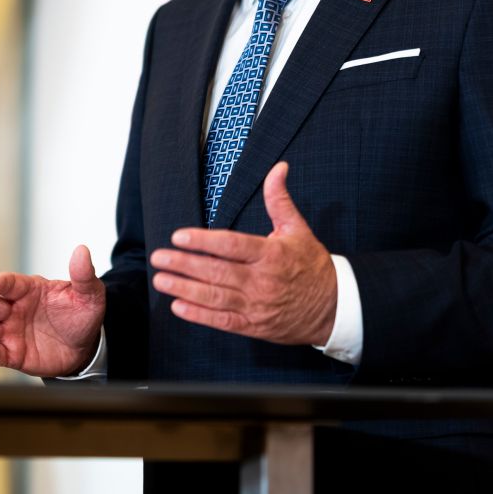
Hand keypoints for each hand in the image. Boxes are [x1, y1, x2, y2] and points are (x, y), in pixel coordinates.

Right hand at [0, 245, 106, 376]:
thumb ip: (83, 275)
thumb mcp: (89, 295)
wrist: (85, 348)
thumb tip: (83, 250)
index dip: (0, 284)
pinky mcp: (13, 353)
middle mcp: (15, 309)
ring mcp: (11, 331)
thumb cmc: (81, 316)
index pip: (10, 283)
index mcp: (30, 290)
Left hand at [150, 162, 337, 345]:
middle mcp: (262, 280)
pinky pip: (223, 321)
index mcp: (271, 254)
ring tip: (161, 280)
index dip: (204, 241)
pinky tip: (178, 307)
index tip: (179, 236)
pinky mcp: (254, 325)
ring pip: (216, 297)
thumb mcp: (298, 229)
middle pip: (217, 272)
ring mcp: (257, 305)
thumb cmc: (311, 265)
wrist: (333, 307)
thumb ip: (279, 199)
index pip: (232, 245)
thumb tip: (278, 167)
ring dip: (185, 289)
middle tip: (159, 257)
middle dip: (184, 264)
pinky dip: (200, 315)